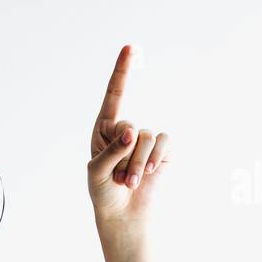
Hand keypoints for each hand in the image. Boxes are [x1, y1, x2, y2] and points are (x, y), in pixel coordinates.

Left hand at [87, 44, 169, 227]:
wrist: (123, 214)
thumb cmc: (104, 192)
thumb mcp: (98, 172)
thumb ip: (112, 150)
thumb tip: (133, 131)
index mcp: (105, 128)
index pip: (115, 95)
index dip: (123, 71)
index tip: (131, 47)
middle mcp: (127, 129)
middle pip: (130, 126)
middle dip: (124, 157)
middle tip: (119, 178)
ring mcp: (146, 139)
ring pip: (148, 138)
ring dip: (137, 165)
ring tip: (129, 182)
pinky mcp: (164, 150)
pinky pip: (164, 144)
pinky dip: (155, 160)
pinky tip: (149, 175)